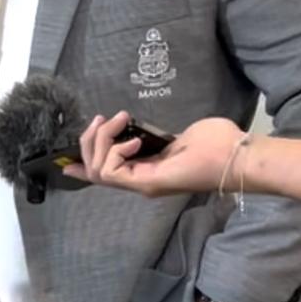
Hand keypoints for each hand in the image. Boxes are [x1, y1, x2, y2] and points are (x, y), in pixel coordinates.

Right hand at [64, 115, 244, 196]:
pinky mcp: (147, 183)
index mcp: (146, 170)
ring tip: (121, 121)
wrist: (236, 156)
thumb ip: (156, 137)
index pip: (107, 173)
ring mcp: (142, 183)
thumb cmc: (216, 143)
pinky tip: (135, 138)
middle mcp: (140, 180)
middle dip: (90, 140)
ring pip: (98, 168)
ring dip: (101, 140)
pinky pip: (110, 171)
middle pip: (94, 169)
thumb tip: (142, 131)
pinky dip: (115, 150)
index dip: (84, 167)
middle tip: (107, 118)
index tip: (64, 164)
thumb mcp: (177, 136)